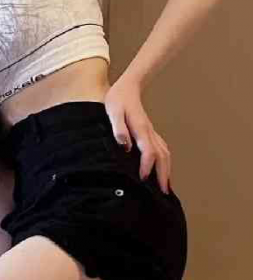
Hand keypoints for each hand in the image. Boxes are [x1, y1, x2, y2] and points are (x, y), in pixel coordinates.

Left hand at [103, 79, 171, 193]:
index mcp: (140, 129)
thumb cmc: (118, 99)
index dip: (147, 166)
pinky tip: (163, 170)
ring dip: (166, 170)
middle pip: (162, 156)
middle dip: (163, 175)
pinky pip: (163, 150)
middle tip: (163, 193)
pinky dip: (165, 162)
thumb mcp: (113, 111)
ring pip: (165, 153)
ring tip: (166, 187)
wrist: (128, 86)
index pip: (149, 151)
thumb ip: (118, 127)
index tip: (143, 179)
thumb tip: (124, 144)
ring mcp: (152, 133)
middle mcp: (150, 132)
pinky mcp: (151, 133)